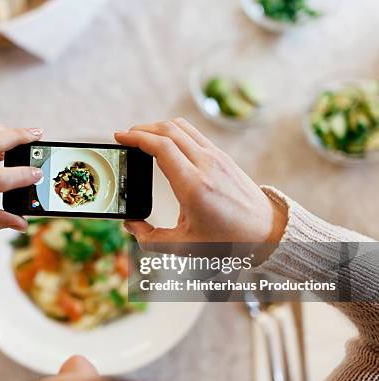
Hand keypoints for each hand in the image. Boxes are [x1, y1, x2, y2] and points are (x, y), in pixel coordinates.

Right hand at [115, 118, 286, 245]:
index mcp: (194, 185)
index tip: (119, 137)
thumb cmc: (228, 241)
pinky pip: (193, 133)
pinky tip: (164, 143)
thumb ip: (150, 239)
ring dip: (157, 127)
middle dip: (141, 129)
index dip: (136, 138)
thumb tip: (131, 225)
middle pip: (168, 130)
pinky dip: (173, 131)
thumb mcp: (184, 247)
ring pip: (181, 126)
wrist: (267, 231)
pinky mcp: (222, 156)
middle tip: (125, 137)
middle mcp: (206, 165)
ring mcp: (216, 157)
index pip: (161, 147)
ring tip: (141, 137)